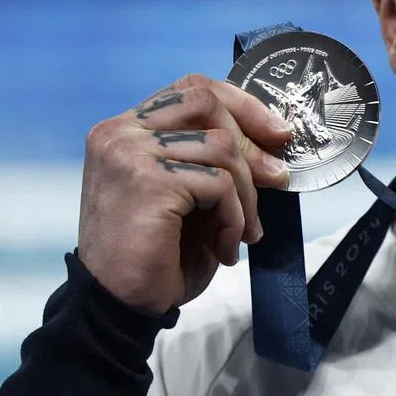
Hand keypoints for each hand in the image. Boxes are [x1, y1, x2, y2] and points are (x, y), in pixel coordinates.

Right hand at [77, 74, 292, 313]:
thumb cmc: (157, 254)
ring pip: (221, 147)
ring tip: (240, 233)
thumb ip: (215, 159)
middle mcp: (121, 133)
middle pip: (207, 103)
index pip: (192, 89)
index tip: (276, 133)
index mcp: (127, 129)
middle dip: (251, 142)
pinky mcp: (147, 180)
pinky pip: (219, 184)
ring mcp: (130, 153)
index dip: (241, 105)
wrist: (119, 307)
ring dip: (245, 195)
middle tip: (276, 180)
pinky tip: (225, 247)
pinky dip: (234, 218)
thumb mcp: (192, 195)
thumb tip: (274, 140)